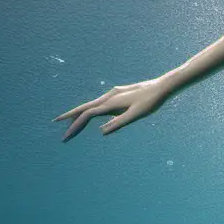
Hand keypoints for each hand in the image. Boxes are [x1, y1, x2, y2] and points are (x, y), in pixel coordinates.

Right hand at [54, 77, 171, 141]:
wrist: (163, 86)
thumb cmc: (151, 102)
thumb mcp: (136, 115)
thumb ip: (119, 123)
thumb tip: (101, 132)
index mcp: (111, 102)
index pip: (87, 115)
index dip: (75, 126)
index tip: (66, 137)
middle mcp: (109, 97)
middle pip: (85, 109)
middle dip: (71, 119)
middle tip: (59, 129)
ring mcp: (113, 94)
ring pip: (92, 105)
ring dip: (80, 114)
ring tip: (70, 123)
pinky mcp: (119, 94)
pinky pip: (100, 104)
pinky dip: (92, 110)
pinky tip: (93, 115)